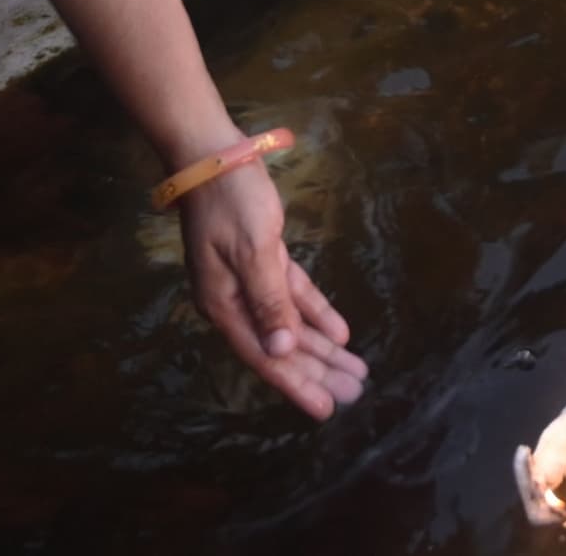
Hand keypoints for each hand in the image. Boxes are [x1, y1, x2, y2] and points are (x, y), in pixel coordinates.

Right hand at [174, 162, 366, 418]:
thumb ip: (268, 302)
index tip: (325, 409)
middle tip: (354, 392)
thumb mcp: (252, 250)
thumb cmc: (231, 201)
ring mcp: (247, 281)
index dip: (296, 384)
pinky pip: (292, 295)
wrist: (211, 154)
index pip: (266, 356)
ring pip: (290, 324)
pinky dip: (314, 312)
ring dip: (321, 348)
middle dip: (317, 372)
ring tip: (354, 371)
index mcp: (224, 305)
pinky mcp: (263, 260)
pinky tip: (339, 333)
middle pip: (281, 347)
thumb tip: (281, 351)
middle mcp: (234, 301)